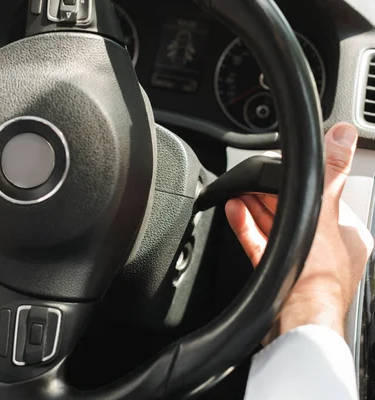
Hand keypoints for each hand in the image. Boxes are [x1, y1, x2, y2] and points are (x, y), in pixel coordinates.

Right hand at [225, 123, 373, 342]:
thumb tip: (342, 136)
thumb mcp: (325, 212)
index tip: (279, 169)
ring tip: (237, 191)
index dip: (299, 182)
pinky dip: (247, 227)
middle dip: (269, 194)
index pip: (322, 198)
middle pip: (294, 212)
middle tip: (250, 178)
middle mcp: (324, 249)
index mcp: (346, 235)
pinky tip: (235, 212)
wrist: (296, 322)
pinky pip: (260, 244)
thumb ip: (330, 173)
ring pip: (275, 228)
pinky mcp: (277, 275)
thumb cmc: (318, 276)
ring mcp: (299, 263)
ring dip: (255, 208)